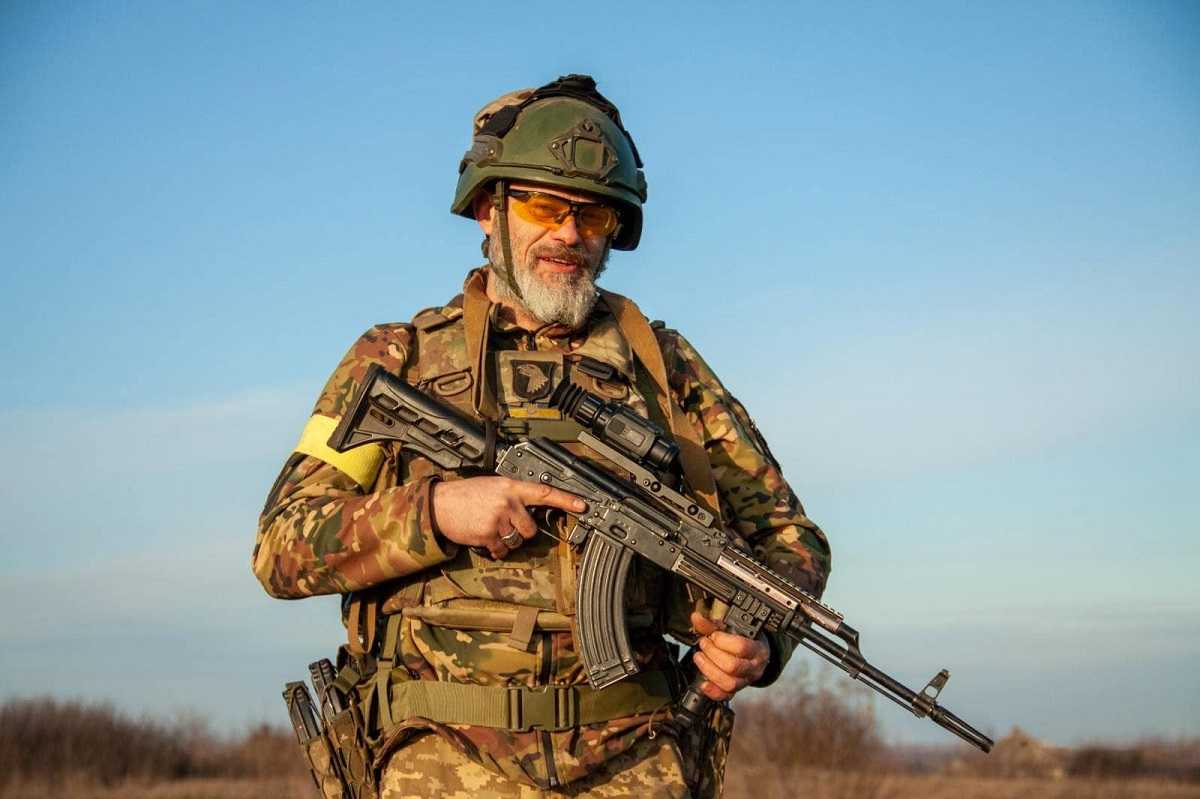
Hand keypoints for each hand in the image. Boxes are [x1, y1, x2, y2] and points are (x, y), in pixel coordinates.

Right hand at [431, 476, 585, 558]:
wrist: (441, 504)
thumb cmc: (467, 495)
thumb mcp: (493, 486)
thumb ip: (513, 495)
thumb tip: (531, 508)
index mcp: (511, 487)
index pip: (544, 492)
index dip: (566, 500)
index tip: (582, 505)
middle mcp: (507, 502)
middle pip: (531, 529)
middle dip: (521, 531)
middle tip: (505, 523)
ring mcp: (498, 520)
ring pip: (516, 541)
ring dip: (506, 540)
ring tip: (491, 528)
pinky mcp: (488, 535)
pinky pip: (502, 550)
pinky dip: (495, 549)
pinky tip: (484, 537)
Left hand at [690, 611, 770, 700]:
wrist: (755, 654)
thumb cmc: (744, 639)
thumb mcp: (732, 628)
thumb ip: (712, 624)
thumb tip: (696, 618)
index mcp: (757, 649)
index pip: (741, 647)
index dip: (722, 641)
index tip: (713, 635)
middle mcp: (754, 667)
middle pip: (733, 666)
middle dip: (712, 654)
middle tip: (704, 644)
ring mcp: (746, 681)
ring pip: (729, 683)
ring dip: (709, 670)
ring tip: (700, 658)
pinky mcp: (736, 691)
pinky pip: (725, 696)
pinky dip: (712, 691)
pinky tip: (703, 683)